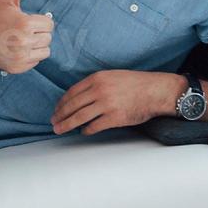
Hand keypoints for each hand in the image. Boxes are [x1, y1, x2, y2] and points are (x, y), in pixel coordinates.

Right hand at [0, 0, 52, 73]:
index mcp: (24, 23)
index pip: (49, 24)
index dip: (41, 21)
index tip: (29, 20)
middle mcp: (23, 41)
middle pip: (48, 38)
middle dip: (39, 33)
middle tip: (25, 30)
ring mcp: (20, 56)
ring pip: (45, 51)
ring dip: (37, 46)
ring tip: (24, 40)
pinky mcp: (18, 67)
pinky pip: (36, 62)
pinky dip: (30, 57)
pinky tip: (18, 50)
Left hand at [51, 70, 185, 135]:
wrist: (154, 90)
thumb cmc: (134, 83)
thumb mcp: (111, 76)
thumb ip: (94, 84)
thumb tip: (78, 98)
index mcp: (96, 78)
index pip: (72, 92)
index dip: (61, 103)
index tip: (56, 110)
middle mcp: (99, 90)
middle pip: (72, 105)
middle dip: (60, 115)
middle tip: (53, 122)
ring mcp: (106, 104)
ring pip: (79, 117)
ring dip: (67, 124)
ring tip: (60, 130)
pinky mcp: (115, 117)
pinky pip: (95, 126)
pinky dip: (87, 130)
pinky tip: (84, 132)